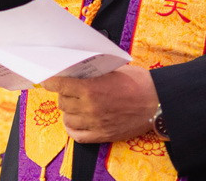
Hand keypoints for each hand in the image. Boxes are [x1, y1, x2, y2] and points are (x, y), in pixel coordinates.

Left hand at [42, 65, 157, 143]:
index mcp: (91, 89)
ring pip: (68, 119)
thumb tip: (78, 72)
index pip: (61, 86)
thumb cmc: (139, 83)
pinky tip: (75, 121)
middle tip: (69, 90)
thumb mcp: (114, 70)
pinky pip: (78, 135)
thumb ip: (94, 73)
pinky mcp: (102, 135)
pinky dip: (72, 128)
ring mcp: (95, 123)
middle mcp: (89, 108)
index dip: (51, 82)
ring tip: (73, 105)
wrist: (157, 102)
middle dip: (64, 94)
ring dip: (68, 111)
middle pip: (63, 103)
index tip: (47, 81)